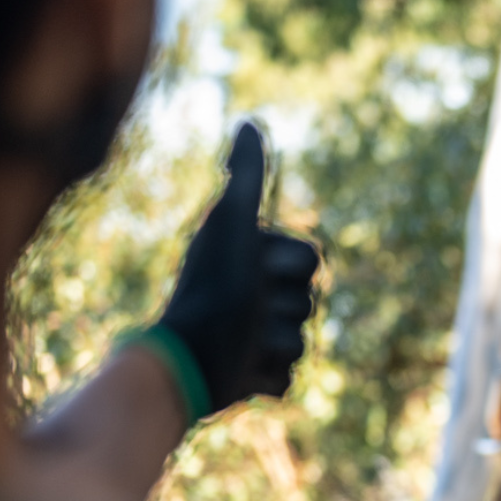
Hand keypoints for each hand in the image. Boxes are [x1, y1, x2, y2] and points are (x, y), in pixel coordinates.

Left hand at [156, 122, 321, 418]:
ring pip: (301, 342)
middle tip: (247, 310)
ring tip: (242, 343)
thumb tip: (247, 123)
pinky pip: (287, 377)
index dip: (289, 268)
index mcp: (253, 260)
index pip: (311, 262)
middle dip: (283, 309)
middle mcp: (255, 296)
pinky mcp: (258, 376)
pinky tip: (242, 371)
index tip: (254, 271)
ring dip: (275, 344)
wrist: (189, 358)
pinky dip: (267, 377)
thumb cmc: (212, 289)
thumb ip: (246, 179)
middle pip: (309, 302)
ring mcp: (259, 339)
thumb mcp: (233, 226)